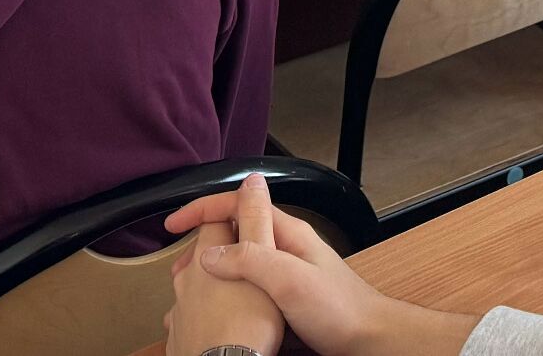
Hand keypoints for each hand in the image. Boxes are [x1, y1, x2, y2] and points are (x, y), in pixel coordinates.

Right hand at [166, 177, 473, 355]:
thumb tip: (210, 250)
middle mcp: (284, 247)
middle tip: (178, 269)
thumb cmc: (339, 308)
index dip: (202, 209)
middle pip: (235, 230)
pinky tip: (217, 308)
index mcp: (286, 233)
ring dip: (213, 268)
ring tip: (190, 289)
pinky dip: (227, 290)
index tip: (173, 225)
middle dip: (202, 242)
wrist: (369, 339)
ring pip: (240, 259)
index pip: (238, 204)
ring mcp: (286, 271)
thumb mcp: (290, 279)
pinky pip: (249, 285)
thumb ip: (251, 259)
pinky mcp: (285, 296)